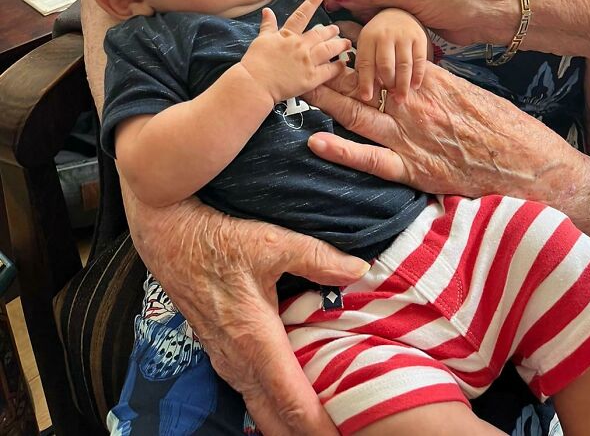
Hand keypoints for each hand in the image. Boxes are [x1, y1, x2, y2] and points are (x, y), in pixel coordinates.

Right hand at [123, 184, 369, 434]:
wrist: (168, 236)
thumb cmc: (217, 240)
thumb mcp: (272, 242)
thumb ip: (318, 258)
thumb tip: (359, 269)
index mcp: (256, 341)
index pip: (293, 402)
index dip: (319, 428)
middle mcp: (238, 360)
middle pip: (275, 419)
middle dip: (304, 434)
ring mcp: (225, 358)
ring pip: (259, 408)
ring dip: (286, 424)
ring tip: (315, 429)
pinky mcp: (218, 350)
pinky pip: (248, 392)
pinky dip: (270, 408)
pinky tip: (284, 405)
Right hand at [240, 0, 350, 104]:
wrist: (255, 84)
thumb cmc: (255, 63)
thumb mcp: (260, 40)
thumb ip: (268, 25)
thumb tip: (267, 11)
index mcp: (287, 35)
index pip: (301, 15)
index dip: (311, 3)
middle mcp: (300, 46)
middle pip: (320, 34)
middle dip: (331, 30)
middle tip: (337, 29)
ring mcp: (307, 61)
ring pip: (328, 49)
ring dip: (339, 45)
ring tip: (346, 43)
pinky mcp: (311, 78)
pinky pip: (329, 71)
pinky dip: (337, 66)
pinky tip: (342, 64)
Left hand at [303, 63, 589, 219]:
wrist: (538, 167)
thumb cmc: (509, 131)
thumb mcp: (472, 94)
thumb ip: (438, 82)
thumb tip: (414, 68)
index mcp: (431, 83)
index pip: (385, 57)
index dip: (354, 44)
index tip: (329, 29)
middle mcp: (417, 105)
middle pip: (363, 81)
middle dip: (330, 67)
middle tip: (300, 50)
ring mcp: (414, 138)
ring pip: (359, 114)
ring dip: (326, 99)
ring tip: (295, 84)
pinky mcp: (418, 171)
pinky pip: (373, 161)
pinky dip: (343, 152)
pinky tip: (315, 142)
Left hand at [355, 8, 427, 101]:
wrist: (399, 12)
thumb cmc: (380, 34)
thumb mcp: (367, 42)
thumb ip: (365, 61)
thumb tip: (361, 86)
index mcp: (369, 37)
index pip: (366, 63)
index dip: (366, 82)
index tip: (367, 97)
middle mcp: (386, 35)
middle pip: (386, 65)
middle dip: (387, 84)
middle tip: (389, 97)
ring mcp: (404, 36)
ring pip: (404, 65)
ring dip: (402, 84)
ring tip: (401, 97)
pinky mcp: (419, 38)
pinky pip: (419, 60)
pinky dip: (418, 75)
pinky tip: (414, 86)